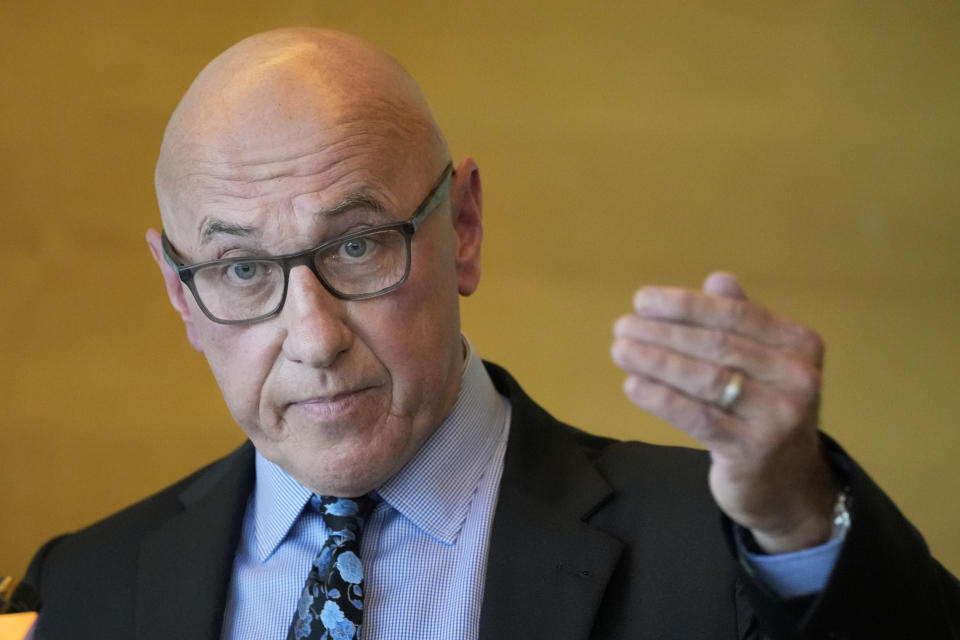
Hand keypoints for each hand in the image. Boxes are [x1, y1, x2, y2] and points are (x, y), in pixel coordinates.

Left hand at [610, 271, 836, 552]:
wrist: (789, 486)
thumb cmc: (765, 413)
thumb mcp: (763, 364)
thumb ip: (742, 322)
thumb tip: (718, 279)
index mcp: (800, 345)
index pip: (735, 314)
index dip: (686, 304)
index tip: (643, 301)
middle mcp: (798, 378)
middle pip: (718, 345)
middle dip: (663, 332)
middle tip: (622, 326)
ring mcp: (779, 417)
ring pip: (706, 379)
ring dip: (656, 361)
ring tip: (620, 350)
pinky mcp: (754, 451)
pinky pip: (699, 418)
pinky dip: (662, 399)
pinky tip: (632, 385)